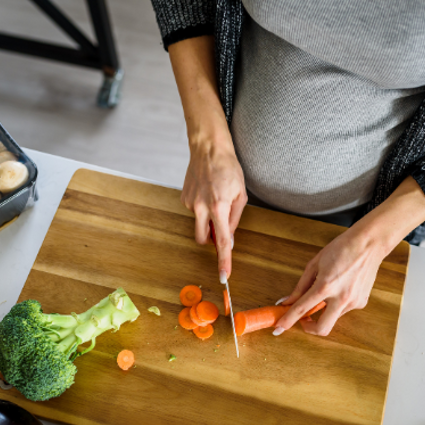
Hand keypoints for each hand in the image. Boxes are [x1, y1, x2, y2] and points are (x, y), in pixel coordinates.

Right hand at [181, 141, 246, 280]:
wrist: (209, 149)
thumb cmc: (228, 169)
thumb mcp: (240, 195)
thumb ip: (235, 219)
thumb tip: (229, 239)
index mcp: (219, 207)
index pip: (221, 241)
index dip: (223, 260)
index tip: (223, 276)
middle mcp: (201, 207)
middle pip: (203, 239)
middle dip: (211, 240)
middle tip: (221, 227)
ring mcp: (190, 203)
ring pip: (199, 224)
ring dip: (208, 220)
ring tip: (216, 199)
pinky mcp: (184, 198)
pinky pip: (195, 212)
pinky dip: (202, 208)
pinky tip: (207, 192)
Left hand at [273, 175, 424, 336]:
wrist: (369, 244)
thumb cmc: (341, 249)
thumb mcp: (315, 264)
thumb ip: (300, 286)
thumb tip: (287, 301)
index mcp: (326, 285)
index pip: (302, 309)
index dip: (288, 320)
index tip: (279, 328)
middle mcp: (341, 297)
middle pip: (322, 328)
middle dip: (309, 329)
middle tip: (303, 320)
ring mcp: (353, 302)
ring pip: (333, 317)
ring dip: (324, 311)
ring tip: (326, 291)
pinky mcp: (361, 302)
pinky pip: (343, 310)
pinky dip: (336, 304)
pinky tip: (340, 288)